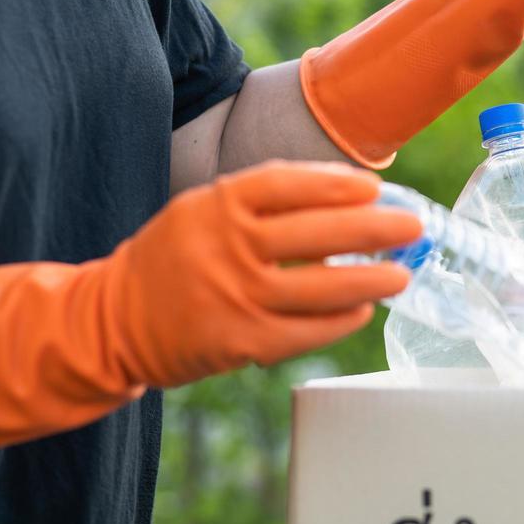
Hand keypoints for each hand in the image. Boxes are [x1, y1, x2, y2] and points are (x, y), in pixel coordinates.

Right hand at [0, 161, 421, 470]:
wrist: (111, 320)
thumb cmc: (172, 257)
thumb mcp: (201, 210)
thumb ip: (259, 203)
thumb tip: (343, 198)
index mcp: (217, 204)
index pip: (287, 183)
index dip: (336, 183)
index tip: (374, 185)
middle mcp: (226, 246)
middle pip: (316, 232)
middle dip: (373, 228)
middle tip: (412, 227)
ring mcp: (234, 295)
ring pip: (319, 287)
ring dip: (369, 280)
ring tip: (402, 274)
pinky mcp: (239, 340)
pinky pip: (305, 330)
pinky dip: (339, 320)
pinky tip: (362, 309)